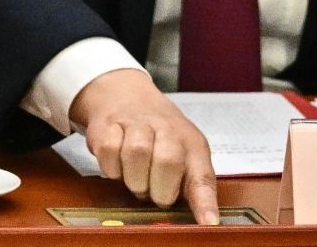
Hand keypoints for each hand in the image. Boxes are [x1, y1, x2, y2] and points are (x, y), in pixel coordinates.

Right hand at [68, 68, 218, 224]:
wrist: (126, 95)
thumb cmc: (159, 135)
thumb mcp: (184, 155)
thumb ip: (192, 186)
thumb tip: (202, 220)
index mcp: (192, 143)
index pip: (202, 176)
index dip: (205, 202)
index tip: (208, 222)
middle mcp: (167, 129)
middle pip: (168, 162)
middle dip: (158, 189)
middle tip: (153, 191)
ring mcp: (136, 123)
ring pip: (136, 153)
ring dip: (134, 178)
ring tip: (136, 176)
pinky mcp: (108, 124)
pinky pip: (109, 150)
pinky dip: (112, 166)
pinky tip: (118, 162)